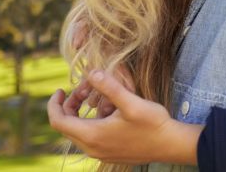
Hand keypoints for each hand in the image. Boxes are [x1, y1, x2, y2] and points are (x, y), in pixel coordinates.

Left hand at [48, 70, 200, 164]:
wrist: (171, 145)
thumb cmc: (153, 124)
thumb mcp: (132, 102)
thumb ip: (110, 87)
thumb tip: (91, 72)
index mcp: (92, 135)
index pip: (58, 121)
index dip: (54, 104)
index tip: (60, 89)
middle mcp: (91, 147)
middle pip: (68, 125)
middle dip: (72, 104)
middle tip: (86, 88)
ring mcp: (100, 153)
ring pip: (81, 131)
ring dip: (86, 112)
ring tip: (105, 98)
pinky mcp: (109, 154)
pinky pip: (92, 137)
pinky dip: (95, 122)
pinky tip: (114, 112)